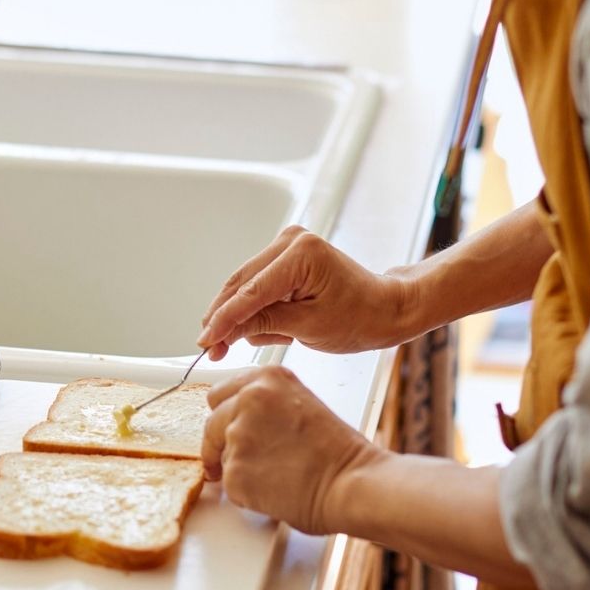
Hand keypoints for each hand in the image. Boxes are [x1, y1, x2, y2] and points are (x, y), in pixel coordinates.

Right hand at [197, 227, 416, 359]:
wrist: (384, 307)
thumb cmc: (359, 316)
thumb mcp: (308, 328)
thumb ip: (263, 325)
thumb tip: (226, 330)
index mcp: (302, 254)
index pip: (250, 292)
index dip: (224, 319)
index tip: (206, 341)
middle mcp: (291, 241)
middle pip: (241, 284)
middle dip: (226, 318)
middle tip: (212, 349)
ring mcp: (287, 244)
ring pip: (245, 285)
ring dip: (243, 316)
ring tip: (262, 340)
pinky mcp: (286, 255)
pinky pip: (258, 284)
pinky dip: (257, 308)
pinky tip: (271, 327)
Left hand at [201, 367, 381, 534]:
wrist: (352, 483)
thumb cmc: (340, 453)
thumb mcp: (303, 405)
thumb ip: (269, 406)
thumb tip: (248, 423)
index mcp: (266, 380)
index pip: (221, 393)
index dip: (225, 415)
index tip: (226, 427)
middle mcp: (247, 400)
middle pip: (211, 423)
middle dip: (220, 442)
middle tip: (236, 459)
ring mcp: (238, 435)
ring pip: (221, 455)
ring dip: (238, 468)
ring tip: (274, 477)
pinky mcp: (234, 472)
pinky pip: (229, 485)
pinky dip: (245, 493)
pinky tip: (274, 491)